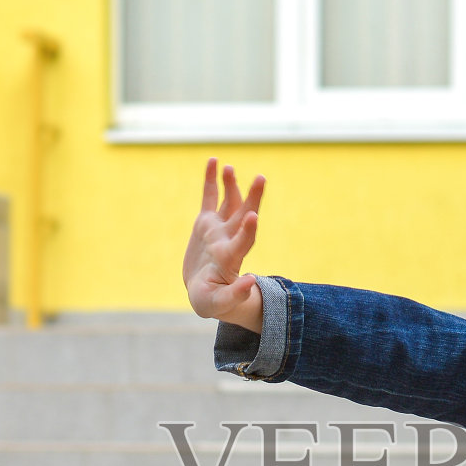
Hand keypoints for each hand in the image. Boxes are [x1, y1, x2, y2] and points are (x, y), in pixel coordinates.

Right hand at [183, 157, 264, 324]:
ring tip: (229, 167)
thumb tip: (251, 281)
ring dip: (231, 185)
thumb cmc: (212, 301)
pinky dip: (211, 180)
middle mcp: (228, 240)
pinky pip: (209, 198)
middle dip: (251, 198)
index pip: (243, 243)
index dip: (248, 230)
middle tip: (261, 179)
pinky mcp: (205, 224)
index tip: (253, 217)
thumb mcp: (219, 304)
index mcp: (230, 259)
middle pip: (243, 216)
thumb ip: (234, 294)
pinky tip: (213, 161)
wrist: (205, 292)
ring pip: (229, 203)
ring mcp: (218, 230)